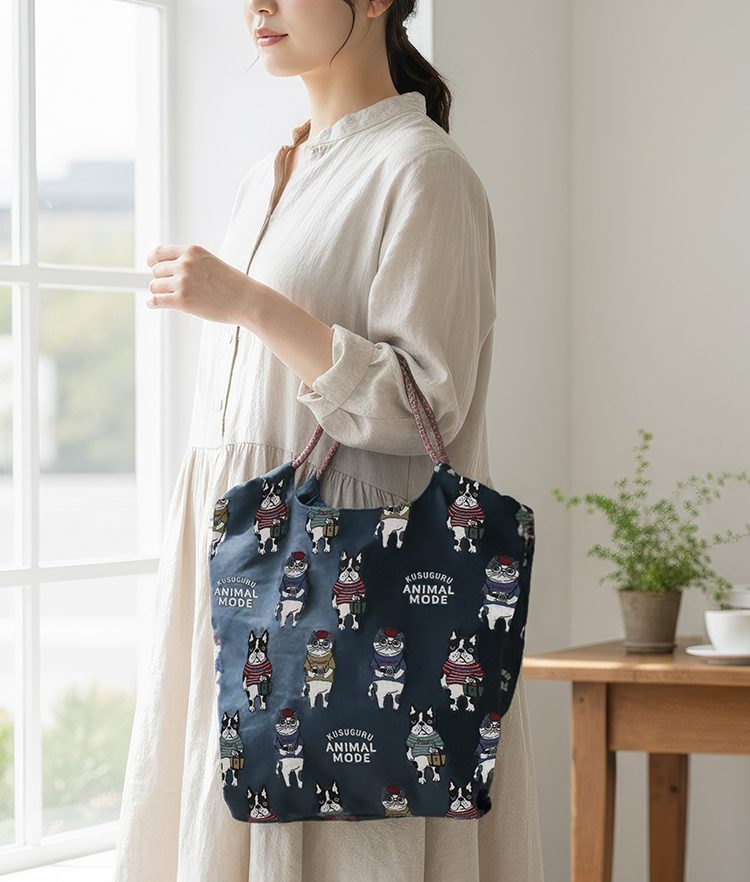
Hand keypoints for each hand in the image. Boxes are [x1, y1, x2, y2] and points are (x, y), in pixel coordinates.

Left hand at [146, 244, 261, 323]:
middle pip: (156, 272)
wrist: (247, 301)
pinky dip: (152, 304)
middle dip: (162, 280)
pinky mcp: (182, 300)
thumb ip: (191, 262)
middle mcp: (185, 264)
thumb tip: (168, 271)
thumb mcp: (211, 263)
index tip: (152, 266)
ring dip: (160, 293)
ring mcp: (183, 282)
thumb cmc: (233, 285)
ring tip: (172, 298)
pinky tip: (154, 305)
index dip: (153, 261)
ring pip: (155, 286)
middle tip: (173, 289)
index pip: (160, 253)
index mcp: (192, 251)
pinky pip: (156, 300)